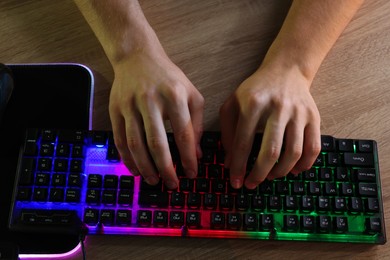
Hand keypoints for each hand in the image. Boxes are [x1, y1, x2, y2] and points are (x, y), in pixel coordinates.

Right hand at [109, 48, 203, 188]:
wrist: (137, 56)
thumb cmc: (169, 78)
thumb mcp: (191, 94)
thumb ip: (197, 123)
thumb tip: (196, 154)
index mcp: (175, 96)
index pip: (184, 134)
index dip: (188, 158)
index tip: (191, 174)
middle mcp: (151, 100)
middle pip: (157, 143)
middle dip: (166, 168)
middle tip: (172, 184)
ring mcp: (130, 105)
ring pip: (135, 143)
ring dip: (145, 167)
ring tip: (154, 181)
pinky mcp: (115, 109)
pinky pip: (119, 139)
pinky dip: (127, 158)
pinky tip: (135, 169)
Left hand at [220, 66, 320, 189]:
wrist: (286, 70)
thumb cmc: (255, 90)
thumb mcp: (233, 103)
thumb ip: (227, 131)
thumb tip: (230, 163)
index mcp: (253, 103)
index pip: (243, 142)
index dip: (238, 166)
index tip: (235, 182)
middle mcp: (278, 107)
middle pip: (271, 151)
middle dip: (260, 174)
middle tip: (252, 184)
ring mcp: (299, 113)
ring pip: (294, 152)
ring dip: (281, 172)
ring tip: (270, 176)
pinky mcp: (314, 117)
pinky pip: (313, 148)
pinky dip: (304, 165)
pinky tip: (293, 170)